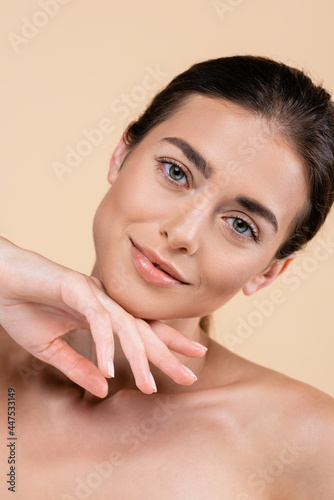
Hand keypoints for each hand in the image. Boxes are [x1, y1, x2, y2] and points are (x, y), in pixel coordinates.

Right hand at [0, 237, 206, 397]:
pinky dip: (104, 344)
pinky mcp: (76, 289)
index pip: (141, 331)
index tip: (190, 362)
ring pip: (125, 326)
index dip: (167, 345)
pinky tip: (109, 368)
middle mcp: (104, 302)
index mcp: (102, 313)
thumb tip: (104, 390)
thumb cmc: (22, 309)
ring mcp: (93, 294)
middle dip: (168, 353)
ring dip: (139, 357)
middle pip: (143, 329)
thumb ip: (80, 368)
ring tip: (151, 386)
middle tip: (191, 375)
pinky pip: (97, 319)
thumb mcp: (52, 350)